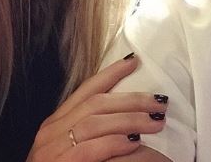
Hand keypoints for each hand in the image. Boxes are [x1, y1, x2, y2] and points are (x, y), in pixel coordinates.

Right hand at [27, 54, 167, 161]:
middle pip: (96, 103)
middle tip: (159, 100)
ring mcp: (52, 149)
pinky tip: (134, 142)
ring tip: (155, 121)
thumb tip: (124, 114)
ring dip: (129, 119)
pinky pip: (90, 149)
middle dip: (131, 99)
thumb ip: (89, 131)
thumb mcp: (68, 147)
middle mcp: (51, 131)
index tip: (133, 61)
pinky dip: (113, 143)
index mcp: (54, 123)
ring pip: (95, 122)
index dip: (111, 73)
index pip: (86, 89)